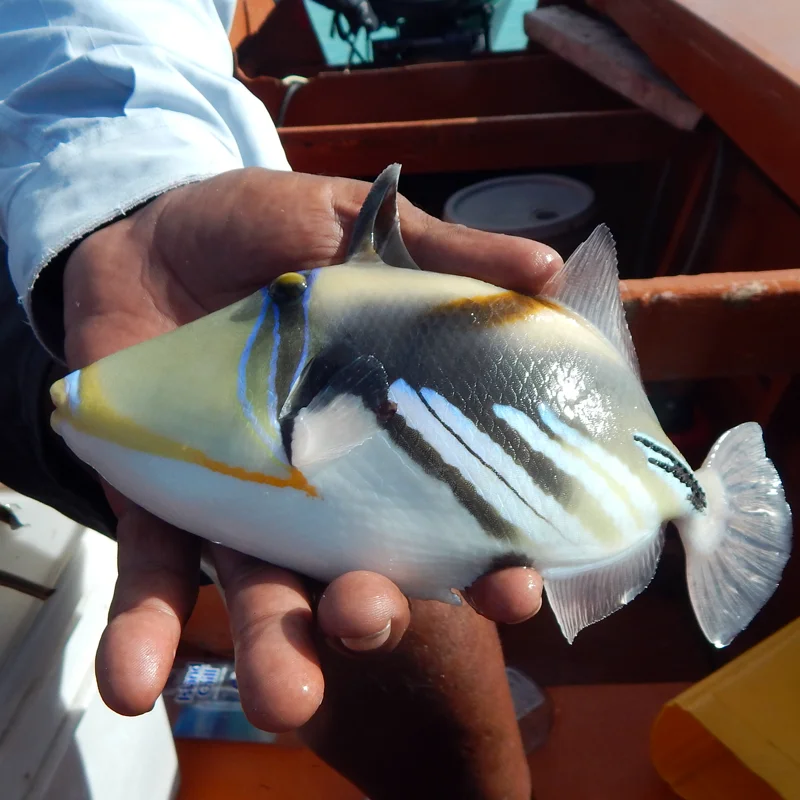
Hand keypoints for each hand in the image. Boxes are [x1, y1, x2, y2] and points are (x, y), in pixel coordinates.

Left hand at [62, 168, 559, 730]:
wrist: (146, 233)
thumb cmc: (262, 229)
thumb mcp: (355, 224)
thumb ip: (443, 253)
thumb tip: (549, 268)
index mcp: (386, 431)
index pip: (454, 511)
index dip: (492, 555)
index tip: (517, 585)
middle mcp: (324, 486)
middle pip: (363, 570)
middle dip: (377, 611)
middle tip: (376, 622)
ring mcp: (243, 503)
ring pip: (268, 593)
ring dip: (278, 648)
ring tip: (287, 696)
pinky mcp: (163, 503)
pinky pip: (155, 577)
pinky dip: (145, 630)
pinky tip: (136, 686)